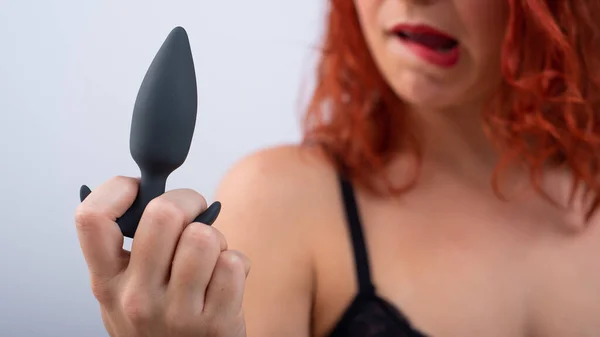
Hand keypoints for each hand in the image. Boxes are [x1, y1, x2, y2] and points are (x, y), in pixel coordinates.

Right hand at [74, 176, 249, 336]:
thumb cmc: (158, 321)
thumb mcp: (126, 290)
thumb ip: (131, 249)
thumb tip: (149, 192)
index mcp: (107, 282)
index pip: (92, 219)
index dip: (117, 189)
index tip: (137, 187)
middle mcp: (136, 298)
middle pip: (163, 214)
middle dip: (187, 200)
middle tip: (193, 211)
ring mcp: (176, 313)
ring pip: (204, 236)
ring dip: (215, 238)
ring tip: (209, 256)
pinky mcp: (215, 322)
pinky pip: (234, 263)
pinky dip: (237, 263)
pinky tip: (224, 280)